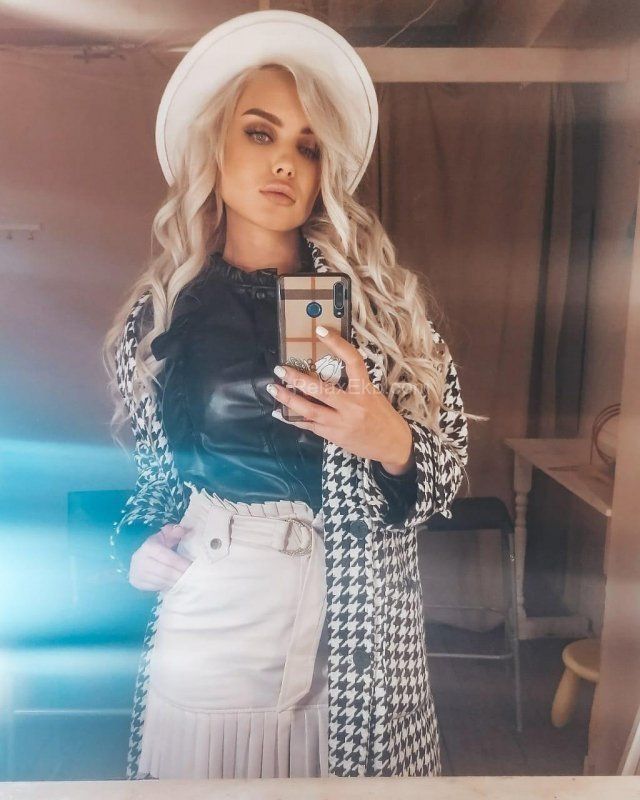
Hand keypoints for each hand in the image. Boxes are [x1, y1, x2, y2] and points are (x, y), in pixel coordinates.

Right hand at [128, 523, 192, 591]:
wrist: (139, 558)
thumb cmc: (157, 545)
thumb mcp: (165, 536)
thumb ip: (175, 532)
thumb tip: (182, 530)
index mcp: (149, 547)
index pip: (169, 558)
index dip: (182, 564)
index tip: (194, 568)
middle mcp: (141, 560)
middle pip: (166, 572)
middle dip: (181, 575)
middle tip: (194, 578)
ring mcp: (137, 572)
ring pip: (161, 581)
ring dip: (176, 583)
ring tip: (188, 582)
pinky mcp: (137, 582)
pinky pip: (156, 587)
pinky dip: (168, 586)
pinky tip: (177, 585)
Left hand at [268, 326, 413, 470]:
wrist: (394, 445)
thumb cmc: (383, 416)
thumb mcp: (373, 395)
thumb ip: (353, 385)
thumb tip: (326, 372)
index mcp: (365, 390)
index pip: (352, 361)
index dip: (337, 343)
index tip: (320, 331)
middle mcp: (352, 406)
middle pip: (320, 389)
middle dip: (297, 378)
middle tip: (280, 369)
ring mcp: (341, 423)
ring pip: (309, 410)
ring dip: (288, 399)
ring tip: (274, 389)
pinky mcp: (335, 436)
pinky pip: (310, 426)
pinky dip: (294, 419)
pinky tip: (282, 413)